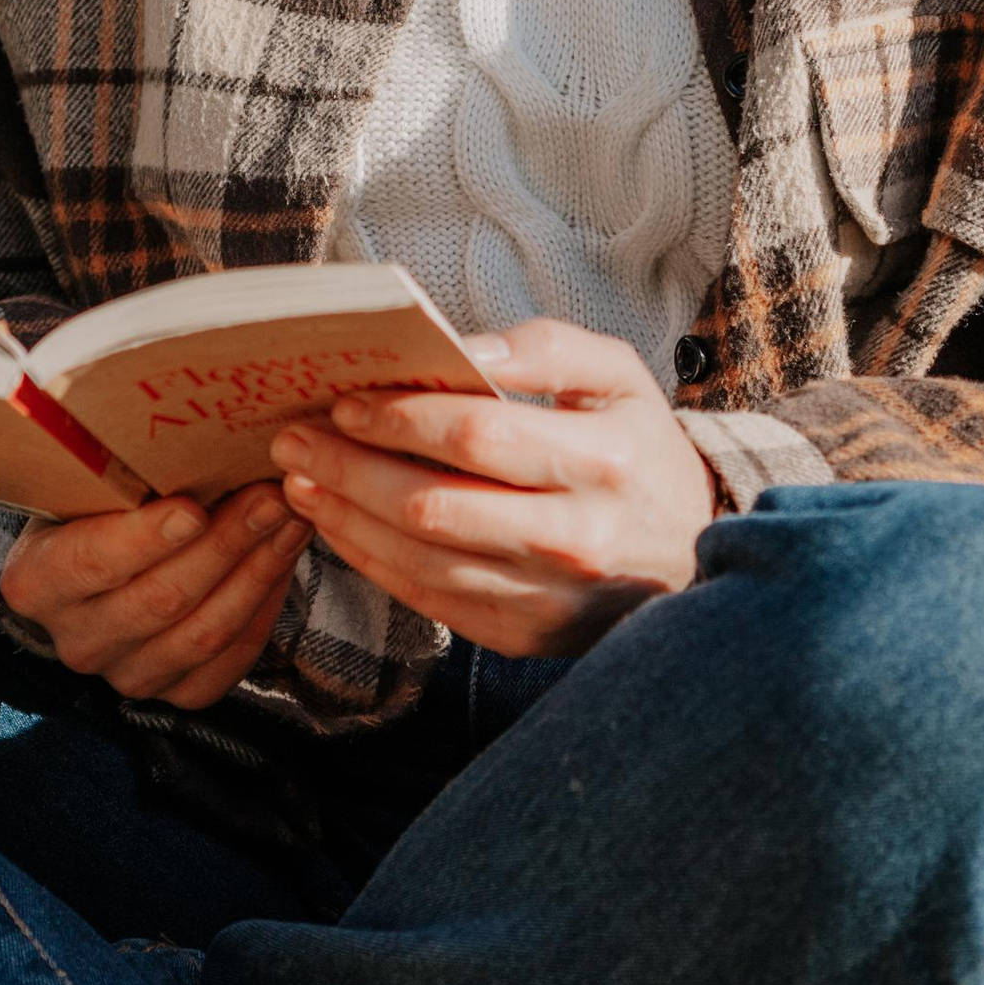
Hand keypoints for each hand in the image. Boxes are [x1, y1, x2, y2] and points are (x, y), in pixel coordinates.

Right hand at [0, 483, 310, 708]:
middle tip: (270, 497)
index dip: (143, 539)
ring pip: (201, 634)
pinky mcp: (173, 693)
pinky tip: (283, 561)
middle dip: (224, 545)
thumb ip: (123, 466)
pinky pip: (228, 662)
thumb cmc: (102, 502)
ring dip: (256, 573)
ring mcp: (124, 675)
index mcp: (36, 581)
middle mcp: (76, 639)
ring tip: (290, 520)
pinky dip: (263, 610)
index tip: (192, 508)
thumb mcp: (92, 479)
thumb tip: (196, 429)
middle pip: (158, 599)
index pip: (90, 562)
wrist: (105, 556)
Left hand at [272, 317, 716, 659]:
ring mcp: (547, 598)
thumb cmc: (638, 448)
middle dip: (350, 469)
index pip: (478, 436)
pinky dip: (374, 563)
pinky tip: (340, 526)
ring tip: (300, 481)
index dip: (401, 419)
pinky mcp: (523, 635)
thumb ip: (545, 349)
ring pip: (422, 561)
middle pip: (434, 506)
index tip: (345, 400)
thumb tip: (466, 350)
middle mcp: (576, 539)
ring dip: (347, 520)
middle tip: (292, 438)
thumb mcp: (618, 376)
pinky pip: (430, 600)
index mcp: (602, 460)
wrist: (690, 552)